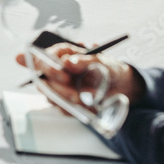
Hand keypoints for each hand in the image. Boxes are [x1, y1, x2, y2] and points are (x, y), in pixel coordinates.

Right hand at [15, 45, 143, 108]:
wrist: (121, 87)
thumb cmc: (109, 68)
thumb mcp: (102, 61)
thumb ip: (85, 61)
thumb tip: (68, 62)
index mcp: (61, 55)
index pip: (42, 57)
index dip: (45, 65)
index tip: (61, 73)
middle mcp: (56, 70)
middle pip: (42, 79)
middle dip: (58, 87)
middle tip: (73, 91)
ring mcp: (58, 87)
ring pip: (50, 96)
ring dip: (67, 100)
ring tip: (86, 100)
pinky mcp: (64, 101)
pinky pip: (61, 108)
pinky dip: (73, 109)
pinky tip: (86, 105)